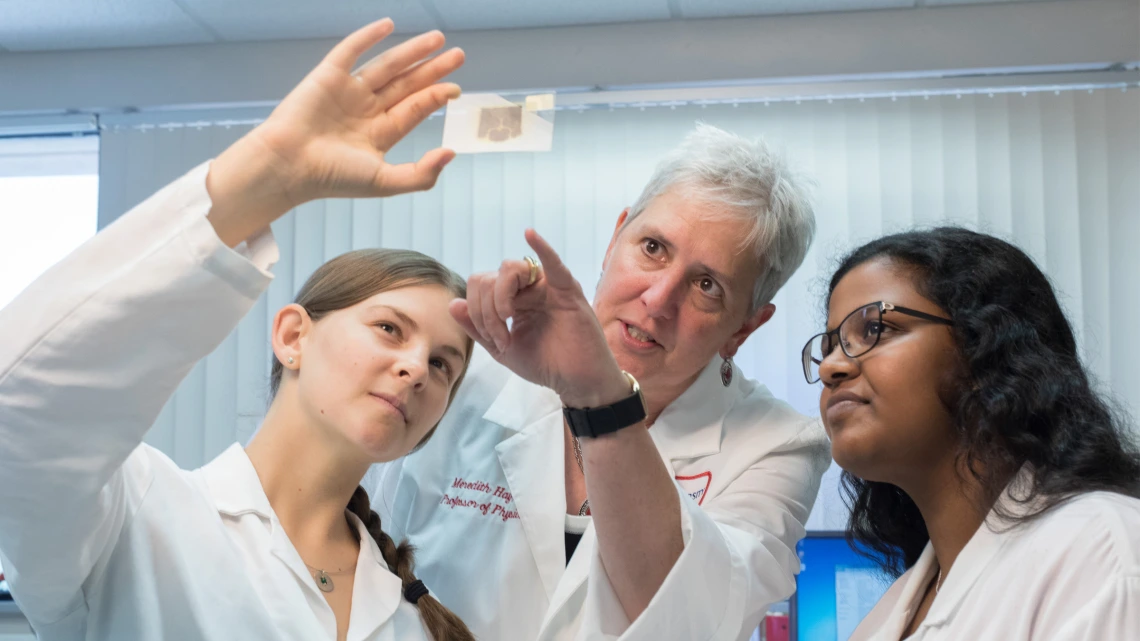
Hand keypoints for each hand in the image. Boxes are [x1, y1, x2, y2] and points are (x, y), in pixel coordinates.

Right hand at [207, 19, 464, 245]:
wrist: (288, 165)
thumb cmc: (333, 178)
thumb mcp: (385, 182)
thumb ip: (421, 174)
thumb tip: (451, 152)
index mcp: (380, 134)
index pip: (414, 109)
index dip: (435, 97)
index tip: (456, 89)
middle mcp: (367, 110)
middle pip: (407, 85)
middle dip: (432, 69)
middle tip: (459, 55)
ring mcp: (348, 92)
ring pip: (387, 66)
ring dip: (412, 51)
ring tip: (437, 39)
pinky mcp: (328, 76)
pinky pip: (351, 51)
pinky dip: (368, 36)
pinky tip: (389, 25)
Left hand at [450, 230, 631, 408]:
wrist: (576, 381)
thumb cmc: (546, 364)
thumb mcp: (501, 349)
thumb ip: (477, 328)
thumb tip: (453, 303)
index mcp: (512, 298)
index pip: (480, 284)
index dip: (476, 312)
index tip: (493, 340)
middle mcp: (527, 288)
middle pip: (489, 278)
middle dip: (485, 311)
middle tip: (500, 339)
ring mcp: (547, 286)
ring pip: (510, 269)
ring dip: (499, 298)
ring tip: (508, 323)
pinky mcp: (567, 291)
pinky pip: (553, 264)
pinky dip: (542, 247)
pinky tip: (530, 234)